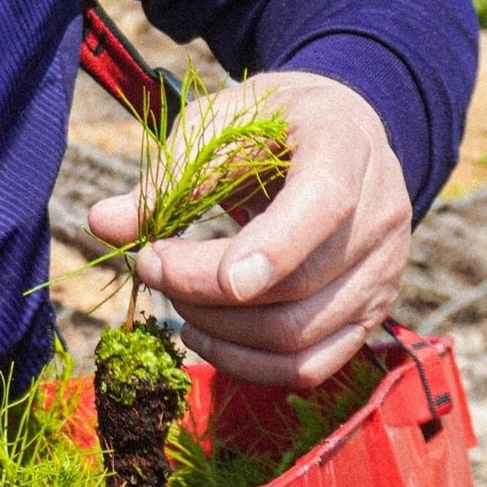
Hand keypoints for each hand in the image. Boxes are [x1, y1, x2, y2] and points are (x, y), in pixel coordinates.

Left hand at [85, 71, 412, 389]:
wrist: (342, 131)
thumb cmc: (273, 122)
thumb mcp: (220, 121)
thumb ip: (170, 172)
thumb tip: (102, 222)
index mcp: (346, 146)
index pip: (324, 205)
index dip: (265, 247)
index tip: (179, 264)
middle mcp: (381, 215)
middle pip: (297, 284)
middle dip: (203, 288)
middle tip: (148, 264)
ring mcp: (384, 272)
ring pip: (300, 337)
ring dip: (221, 333)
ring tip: (174, 300)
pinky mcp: (372, 315)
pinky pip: (313, 365)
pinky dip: (250, 365)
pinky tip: (206, 336)